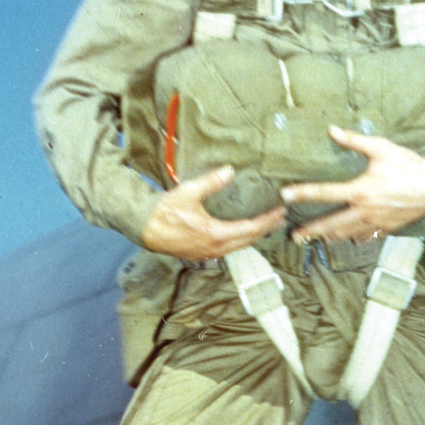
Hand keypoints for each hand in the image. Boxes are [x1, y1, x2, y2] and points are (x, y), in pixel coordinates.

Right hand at [139, 166, 286, 260]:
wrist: (143, 228)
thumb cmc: (164, 211)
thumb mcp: (188, 192)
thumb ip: (211, 182)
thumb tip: (230, 170)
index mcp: (215, 234)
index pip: (251, 229)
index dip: (268, 220)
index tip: (281, 211)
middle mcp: (215, 248)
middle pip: (249, 240)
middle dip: (266, 228)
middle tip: (280, 217)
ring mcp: (208, 254)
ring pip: (239, 247)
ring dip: (254, 236)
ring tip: (266, 225)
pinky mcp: (201, 254)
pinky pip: (228, 249)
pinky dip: (240, 240)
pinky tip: (242, 233)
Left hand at [281, 126, 424, 243]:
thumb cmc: (409, 166)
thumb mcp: (382, 148)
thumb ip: (355, 142)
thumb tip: (333, 131)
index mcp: (360, 190)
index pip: (324, 193)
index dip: (302, 194)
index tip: (285, 195)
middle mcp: (365, 211)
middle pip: (331, 224)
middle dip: (311, 231)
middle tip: (294, 236)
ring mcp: (376, 223)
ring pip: (347, 234)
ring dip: (330, 237)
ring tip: (317, 238)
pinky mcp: (387, 229)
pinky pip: (366, 237)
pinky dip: (354, 238)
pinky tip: (348, 238)